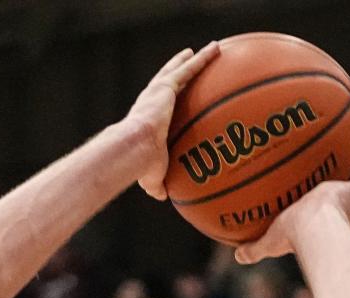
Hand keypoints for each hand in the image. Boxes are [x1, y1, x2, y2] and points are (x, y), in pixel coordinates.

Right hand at [129, 42, 220, 200]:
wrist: (134, 148)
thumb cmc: (140, 166)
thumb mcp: (151, 178)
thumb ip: (158, 184)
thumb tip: (164, 196)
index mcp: (147, 119)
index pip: (159, 106)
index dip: (166, 98)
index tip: (173, 93)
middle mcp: (151, 101)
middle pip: (168, 81)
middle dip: (178, 70)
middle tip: (187, 61)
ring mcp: (158, 92)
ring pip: (181, 70)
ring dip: (194, 60)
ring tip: (211, 50)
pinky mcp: (166, 86)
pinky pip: (189, 68)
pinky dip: (202, 58)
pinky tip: (215, 49)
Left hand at [235, 150, 349, 264]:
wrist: (311, 225)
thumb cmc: (291, 237)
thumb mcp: (269, 244)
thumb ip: (254, 250)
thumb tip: (237, 256)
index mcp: (318, 227)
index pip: (320, 224)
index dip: (320, 219)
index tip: (319, 213)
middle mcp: (337, 215)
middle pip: (345, 209)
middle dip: (346, 203)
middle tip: (342, 192)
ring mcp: (347, 201)